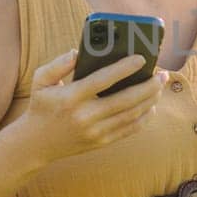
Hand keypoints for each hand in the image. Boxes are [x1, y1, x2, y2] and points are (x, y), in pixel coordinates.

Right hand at [18, 49, 167, 168]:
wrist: (35, 144)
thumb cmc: (41, 105)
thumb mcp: (40, 81)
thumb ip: (57, 64)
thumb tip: (77, 52)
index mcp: (71, 97)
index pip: (103, 80)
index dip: (124, 68)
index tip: (141, 59)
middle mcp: (85, 116)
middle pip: (125, 100)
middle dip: (148, 86)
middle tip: (161, 74)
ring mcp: (95, 132)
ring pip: (131, 115)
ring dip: (150, 100)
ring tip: (160, 86)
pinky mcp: (101, 142)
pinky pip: (129, 130)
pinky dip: (144, 118)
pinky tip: (151, 106)